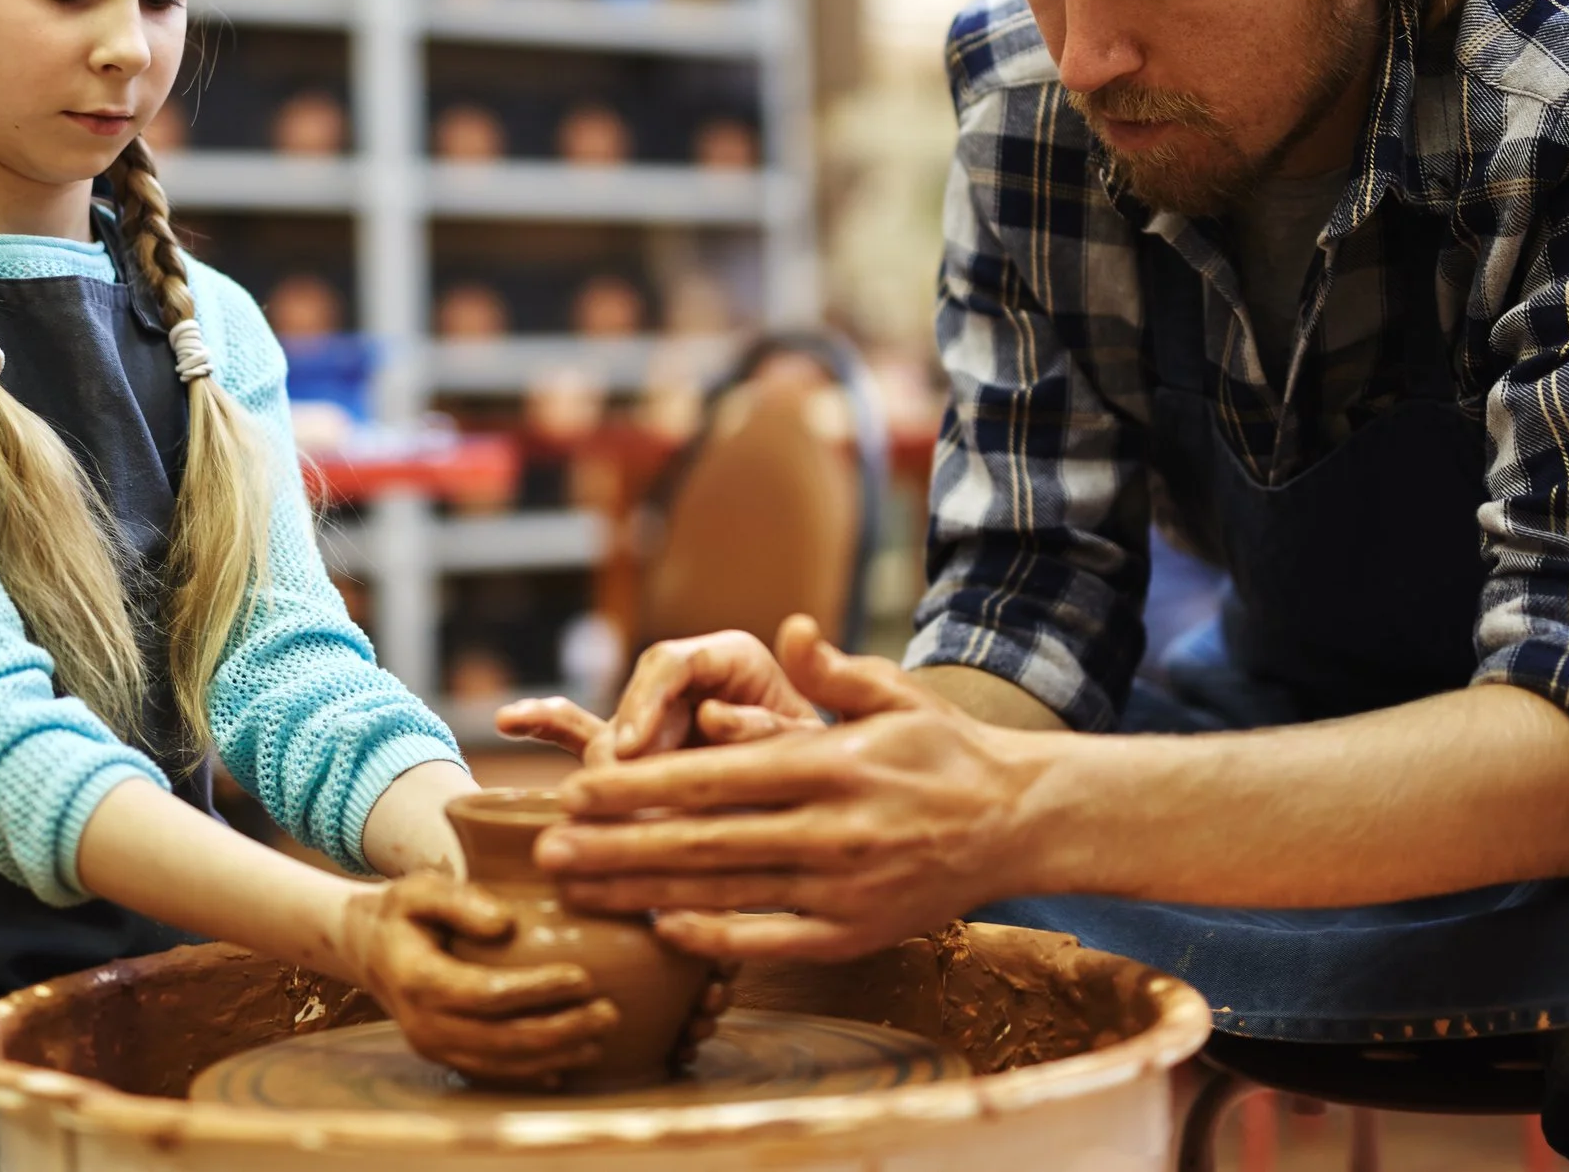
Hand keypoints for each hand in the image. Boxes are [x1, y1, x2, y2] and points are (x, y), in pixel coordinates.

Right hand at [339, 874, 618, 1084]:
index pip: (486, 993)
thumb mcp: (420, 889)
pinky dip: (533, 1073)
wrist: (366, 949)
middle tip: (608, 1013)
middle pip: (502, 1039)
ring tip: (600, 1037)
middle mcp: (424, 1025)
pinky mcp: (445, 1058)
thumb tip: (505, 923)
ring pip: (502, 1064)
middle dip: (561, 1031)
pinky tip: (568, 1065)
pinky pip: (493, 1074)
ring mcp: (434, 1048)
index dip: (536, 990)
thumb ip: (460, 900)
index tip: (583, 977)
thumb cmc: (402, 912)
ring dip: (555, 1056)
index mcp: (419, 980)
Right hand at [502, 614, 860, 764]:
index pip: (670, 663)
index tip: (628, 747)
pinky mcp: (641, 752)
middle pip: (632, 707)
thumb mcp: (822, 738)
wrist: (850, 797)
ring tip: (573, 798)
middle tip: (605, 799)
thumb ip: (768, 724)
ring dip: (591, 765)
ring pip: (606, 728)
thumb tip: (716, 716)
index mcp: (732, 658)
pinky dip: (549, 723)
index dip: (643, 702)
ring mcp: (661, 716)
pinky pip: (587, 732)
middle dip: (618, 754)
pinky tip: (511, 720)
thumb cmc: (845, 761)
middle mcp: (689, 681)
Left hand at [535, 626, 1019, 962]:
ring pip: (722, 894)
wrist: (1021, 820)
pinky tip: (658, 929)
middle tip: (546, 847)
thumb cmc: (945, 750)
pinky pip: (768, 939)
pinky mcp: (851, 932)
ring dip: (641, 893)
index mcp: (830, 765)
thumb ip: (833, 669)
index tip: (578, 787)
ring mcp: (839, 888)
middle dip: (617, 846)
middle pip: (703, 842)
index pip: (715, 777)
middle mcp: (830, 830)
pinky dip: (712, 938)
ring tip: (576, 889)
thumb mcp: (895, 693)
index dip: (641, 787)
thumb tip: (792, 629)